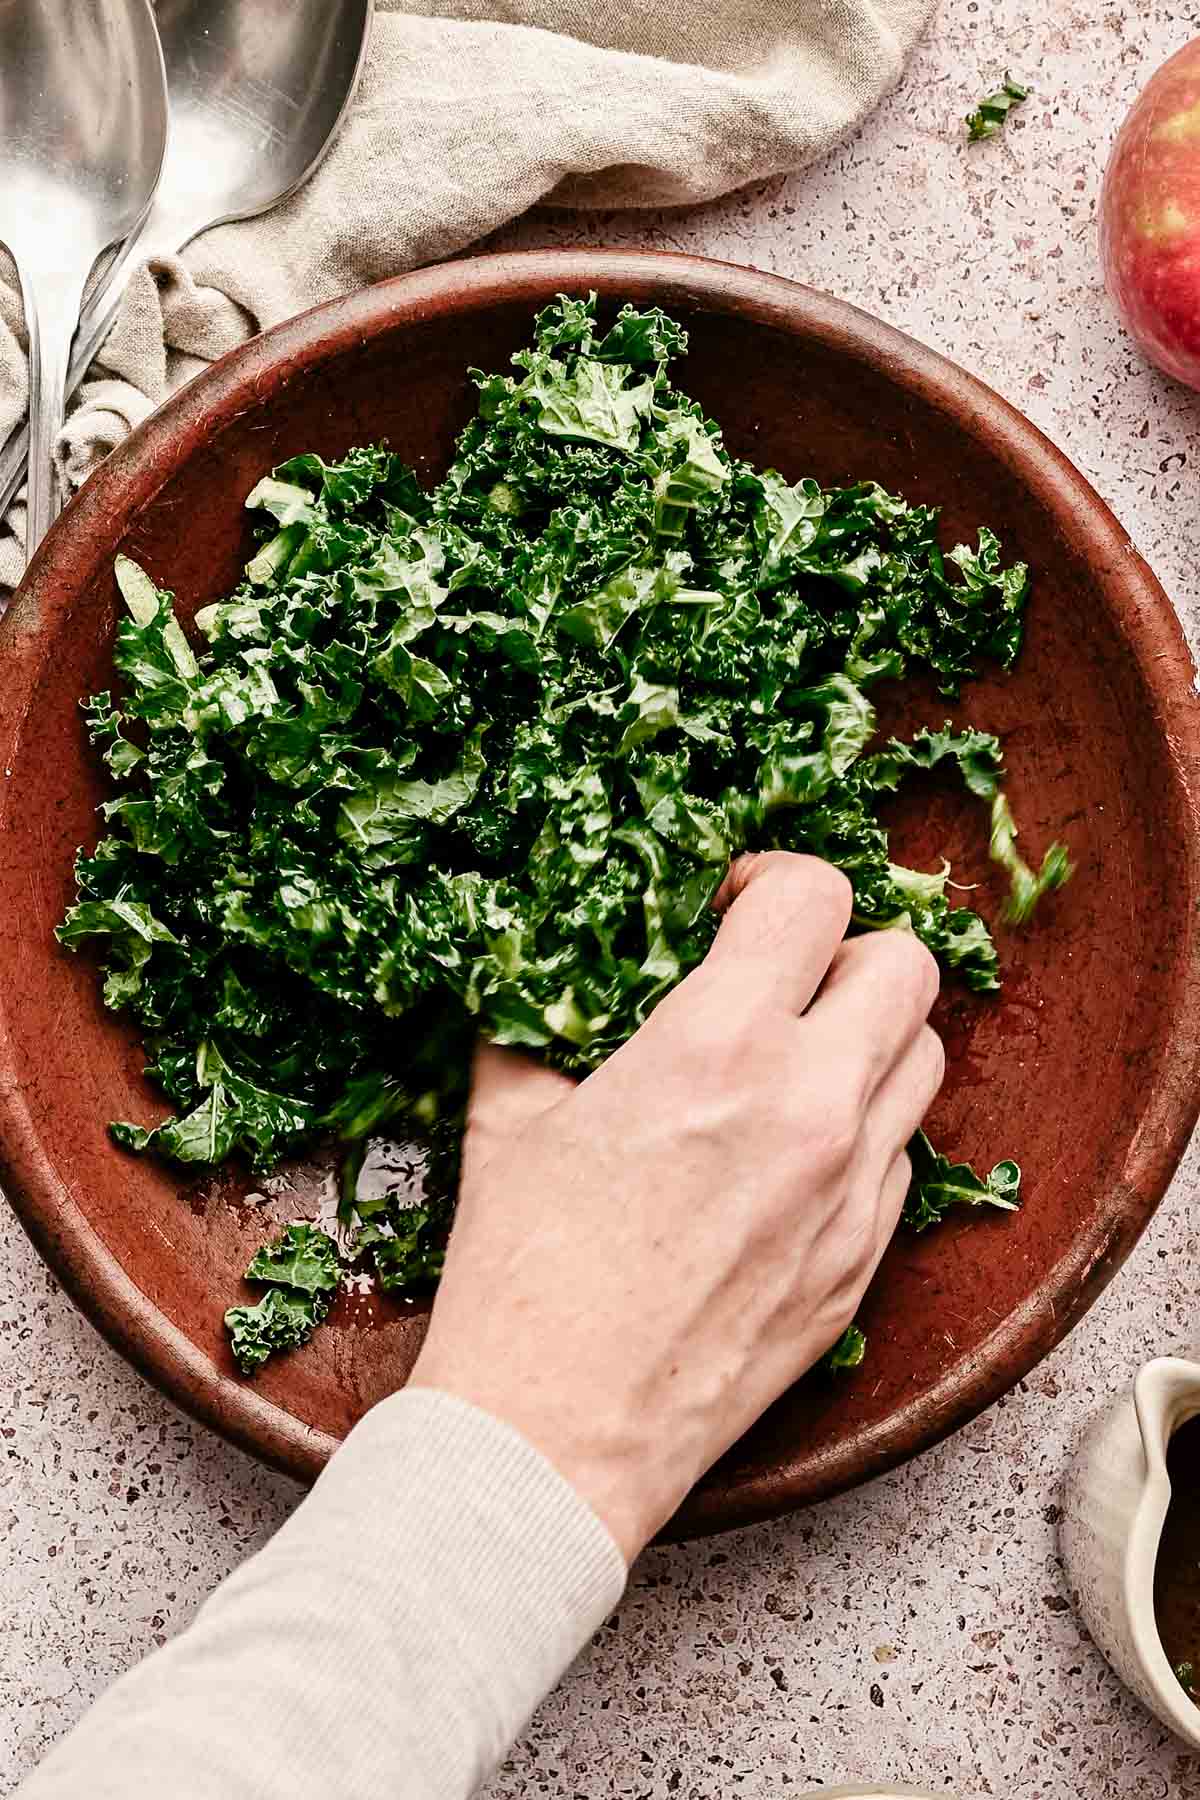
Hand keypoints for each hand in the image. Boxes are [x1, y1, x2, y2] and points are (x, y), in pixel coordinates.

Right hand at [411, 852, 943, 1560]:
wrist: (554, 1435)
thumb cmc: (522, 1278)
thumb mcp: (507, 1118)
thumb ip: (539, 1020)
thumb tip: (546, 972)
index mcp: (717, 1046)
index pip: (814, 896)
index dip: (773, 880)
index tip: (733, 908)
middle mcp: (810, 1106)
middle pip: (907, 965)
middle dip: (845, 951)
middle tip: (783, 979)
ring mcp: (851, 1190)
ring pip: (925, 1059)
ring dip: (870, 1039)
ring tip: (797, 1062)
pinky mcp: (863, 1261)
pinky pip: (903, 1158)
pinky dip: (863, 1133)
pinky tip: (792, 1157)